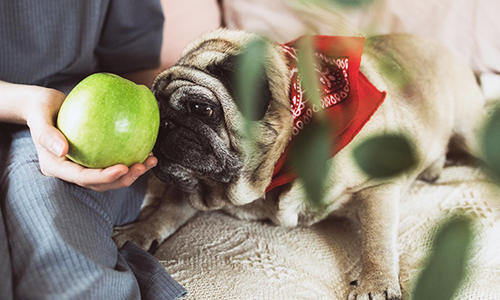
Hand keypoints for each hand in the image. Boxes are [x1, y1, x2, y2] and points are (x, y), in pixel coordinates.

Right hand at [26, 87, 156, 191]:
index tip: (123, 167)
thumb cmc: (40, 107)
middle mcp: (71, 170)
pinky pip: (113, 160)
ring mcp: (83, 165)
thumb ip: (46, 133)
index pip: (83, 177)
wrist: (44, 105)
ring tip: (151, 160)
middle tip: (142, 166)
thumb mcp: (38, 115)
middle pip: (100, 183)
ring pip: (110, 176)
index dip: (104, 177)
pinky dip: (130, 158)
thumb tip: (62, 150)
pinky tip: (147, 149)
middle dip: (123, 179)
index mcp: (57, 166)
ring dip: (132, 172)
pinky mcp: (94, 157)